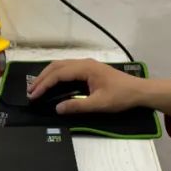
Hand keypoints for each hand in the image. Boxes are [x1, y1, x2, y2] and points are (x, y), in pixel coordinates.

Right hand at [28, 59, 170, 117]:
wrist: (139, 91)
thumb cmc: (121, 96)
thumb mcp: (99, 104)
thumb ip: (77, 106)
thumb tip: (58, 108)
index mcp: (86, 68)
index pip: (58, 74)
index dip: (44, 84)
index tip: (33, 95)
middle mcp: (84, 63)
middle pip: (57, 66)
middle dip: (42, 78)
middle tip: (30, 92)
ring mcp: (87, 65)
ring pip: (61, 66)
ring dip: (48, 75)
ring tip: (37, 88)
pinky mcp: (89, 69)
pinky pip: (67, 68)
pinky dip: (56, 75)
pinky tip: (52, 83)